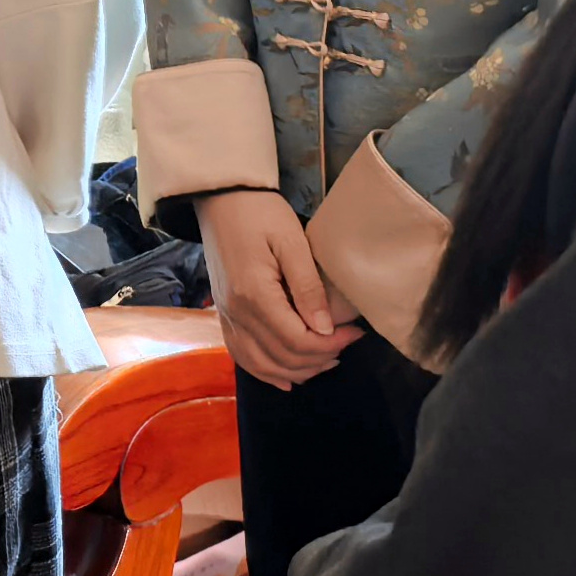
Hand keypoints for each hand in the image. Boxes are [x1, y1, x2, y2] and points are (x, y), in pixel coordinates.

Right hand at [200, 189, 361, 388]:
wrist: (220, 198)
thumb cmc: (260, 213)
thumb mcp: (291, 242)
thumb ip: (308, 287)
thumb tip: (325, 329)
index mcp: (254, 295)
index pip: (297, 340)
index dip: (331, 344)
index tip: (355, 332)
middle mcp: (236, 313)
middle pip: (282, 357)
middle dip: (320, 357)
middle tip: (348, 342)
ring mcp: (226, 316)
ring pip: (262, 364)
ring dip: (297, 370)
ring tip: (326, 360)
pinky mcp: (223, 315)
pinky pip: (242, 356)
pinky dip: (265, 372)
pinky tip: (286, 377)